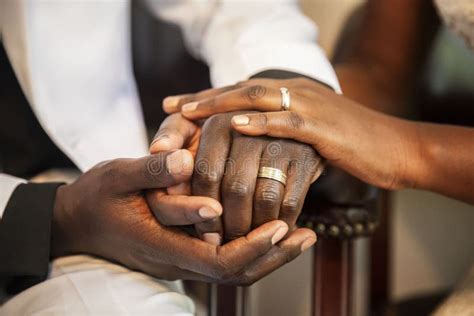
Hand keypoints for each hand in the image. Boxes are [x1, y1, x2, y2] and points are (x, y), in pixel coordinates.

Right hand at [51, 151, 316, 284]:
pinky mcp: (183, 252)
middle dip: (273, 257)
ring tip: (300, 235)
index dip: (251, 247)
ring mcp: (180, 260)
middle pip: (235, 273)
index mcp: (162, 245)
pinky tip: (269, 228)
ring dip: (268, 255)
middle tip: (306, 236)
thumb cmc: (96, 197)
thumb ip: (151, 169)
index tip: (280, 227)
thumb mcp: (117, 176)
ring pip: (233, 270)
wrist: (75, 221)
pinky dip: (251, 247)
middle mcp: (176, 260)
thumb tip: (188, 160)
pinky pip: (224, 258)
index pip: (217, 261)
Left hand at [151, 113, 322, 243]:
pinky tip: (270, 231)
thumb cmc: (232, 131)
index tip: (201, 232)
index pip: (204, 174)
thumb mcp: (198, 124)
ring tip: (244, 242)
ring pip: (263, 198)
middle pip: (235, 189)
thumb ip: (173, 135)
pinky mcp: (306, 158)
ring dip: (254, 228)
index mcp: (219, 120)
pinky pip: (290, 201)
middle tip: (222, 244)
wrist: (289, 120)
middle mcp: (252, 126)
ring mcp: (282, 142)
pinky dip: (280, 222)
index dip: (200, 209)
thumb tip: (155, 150)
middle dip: (228, 225)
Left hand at [167, 78, 420, 189]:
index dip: (207, 99)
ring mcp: (309, 107)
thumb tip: (261, 152)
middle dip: (203, 99)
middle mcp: (295, 94)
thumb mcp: (312, 139)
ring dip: (220, 104)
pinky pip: (286, 121)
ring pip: (256, 98)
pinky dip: (260, 121)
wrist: (396, 149)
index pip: (241, 93)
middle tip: (170, 107)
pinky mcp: (323, 127)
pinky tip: (236, 124)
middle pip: (240, 89)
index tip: (175, 108)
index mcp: (291, 97)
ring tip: (189, 112)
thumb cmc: (353, 147)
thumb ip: (285, 139)